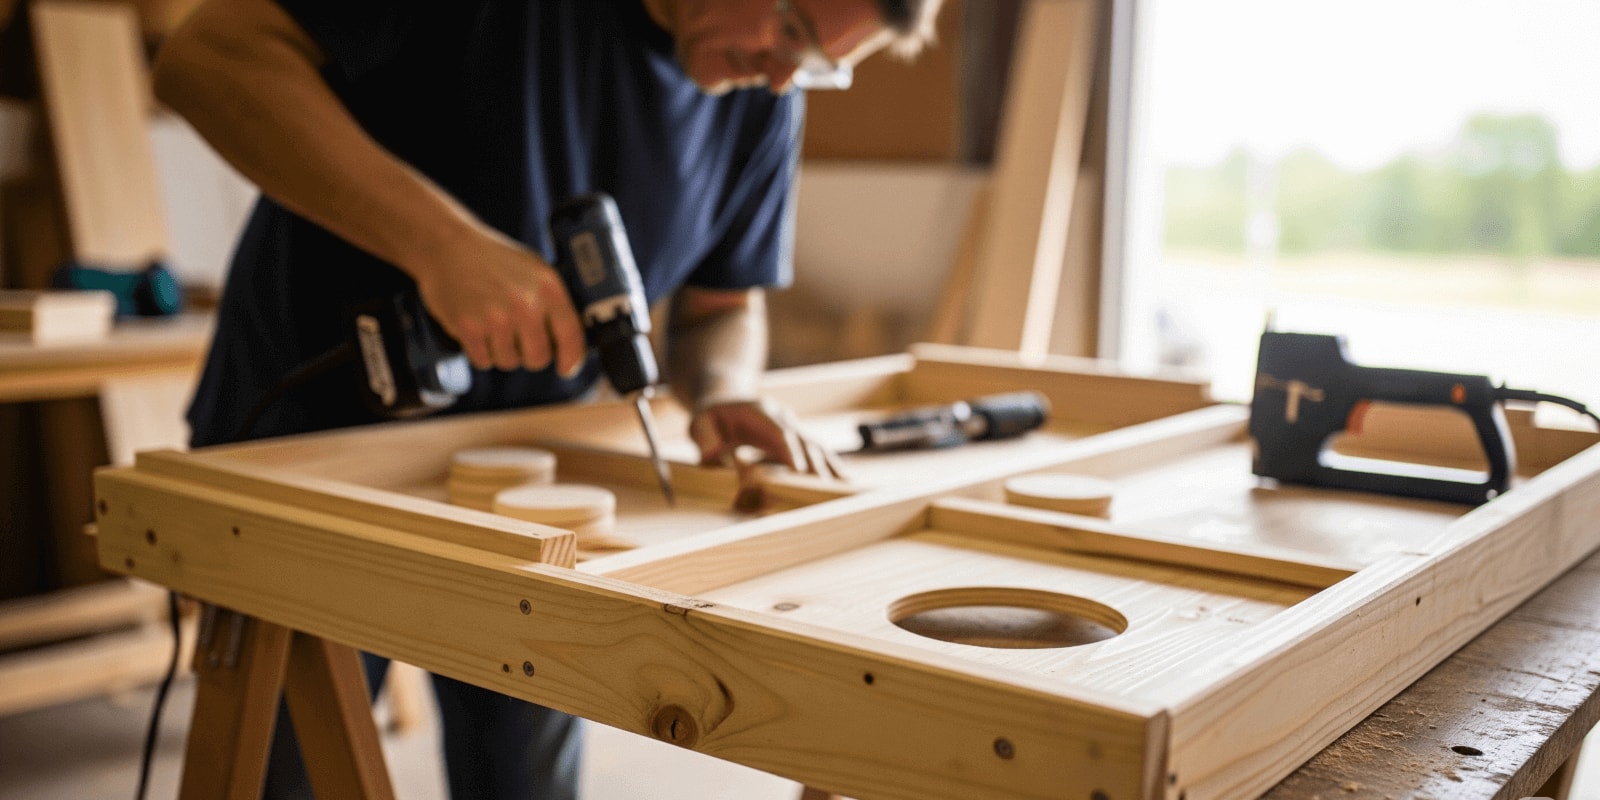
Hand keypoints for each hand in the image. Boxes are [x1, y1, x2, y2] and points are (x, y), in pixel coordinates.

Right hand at [414, 234, 586, 373]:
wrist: (447, 245)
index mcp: (547, 287)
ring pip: (509, 362)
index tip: (566, 368)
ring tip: (492, 325)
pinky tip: (476, 328)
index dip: (572, 358)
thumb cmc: (494, 260)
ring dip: (501, 351)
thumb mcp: (535, 271)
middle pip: (538, 358)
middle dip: (528, 354)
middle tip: (516, 338)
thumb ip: (553, 304)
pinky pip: (483, 361)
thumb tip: (569, 344)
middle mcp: (525, 303)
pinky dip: (479, 351)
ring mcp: (496, 316)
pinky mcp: (469, 327)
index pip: (571, 334)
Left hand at [689, 397, 842, 479]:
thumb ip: (704, 439)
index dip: (790, 451)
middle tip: (825, 486)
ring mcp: (790, 425)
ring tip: (843, 485)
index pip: (778, 432)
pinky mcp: (794, 437)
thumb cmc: (710, 416)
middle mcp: (780, 417)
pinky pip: (815, 450)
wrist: (724, 399)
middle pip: (802, 439)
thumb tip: (713, 457)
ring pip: (814, 444)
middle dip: (814, 463)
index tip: (800, 471)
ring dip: (828, 465)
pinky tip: (842, 480)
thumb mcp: (698, 423)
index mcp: (759, 412)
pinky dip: (829, 464)